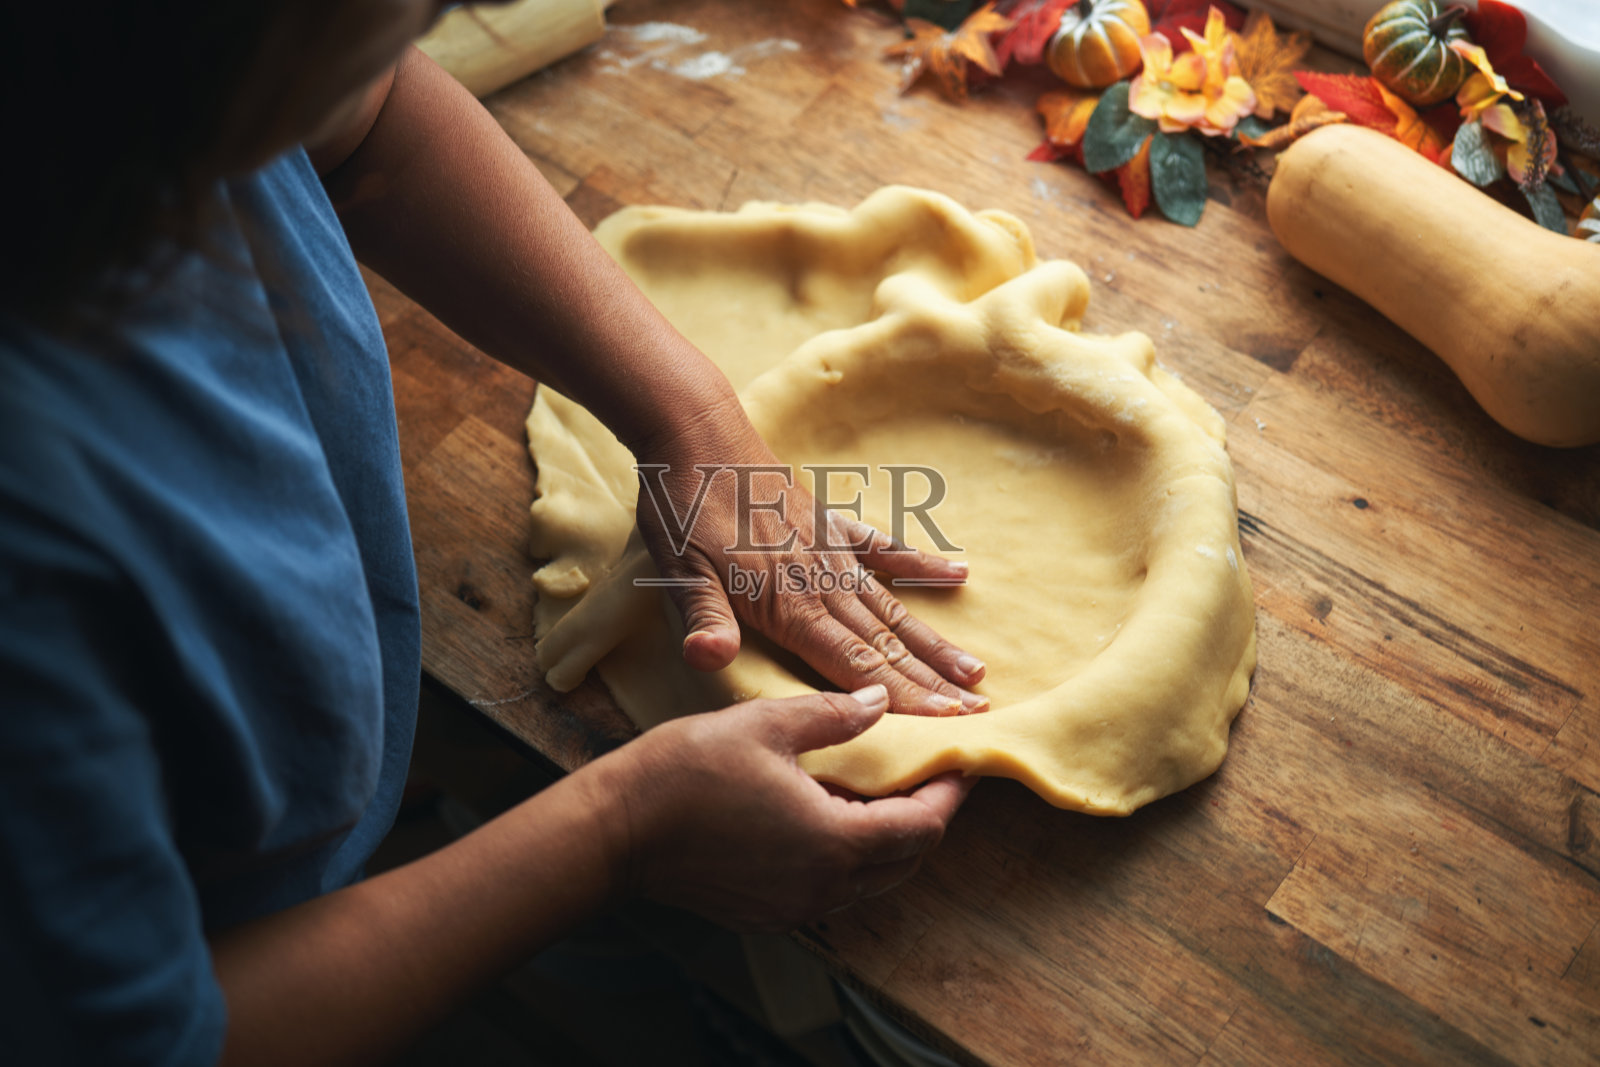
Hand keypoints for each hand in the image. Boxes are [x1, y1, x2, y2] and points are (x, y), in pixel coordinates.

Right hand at [597, 686, 974, 931]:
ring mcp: (793, 907)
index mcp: (835, 842)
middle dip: (924, 818)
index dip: (948, 793)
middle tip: (927, 774)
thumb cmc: (687, 771)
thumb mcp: (767, 724)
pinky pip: (829, 888)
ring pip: (868, 879)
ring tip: (880, 791)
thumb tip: (879, 702)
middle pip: (904, 861)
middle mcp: (823, 887)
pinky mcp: (765, 913)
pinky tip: (827, 816)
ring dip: (885, 839)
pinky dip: (845, 855)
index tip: (960, 762)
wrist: (615, 831)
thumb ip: (834, 715)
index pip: (922, 826)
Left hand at [633, 409, 987, 715]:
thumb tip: (707, 660)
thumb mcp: (681, 572)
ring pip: (892, 607)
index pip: (854, 665)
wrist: (697, 434)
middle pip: (885, 644)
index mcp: (787, 604)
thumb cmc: (683, 510)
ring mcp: (832, 551)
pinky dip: (919, 563)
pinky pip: (884, 548)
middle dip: (931, 682)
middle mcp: (822, 582)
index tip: (948, 722)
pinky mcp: (830, 523)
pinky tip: (957, 574)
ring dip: (932, 640)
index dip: (902, 698)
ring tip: (975, 670)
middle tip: (980, 711)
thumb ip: (703, 620)